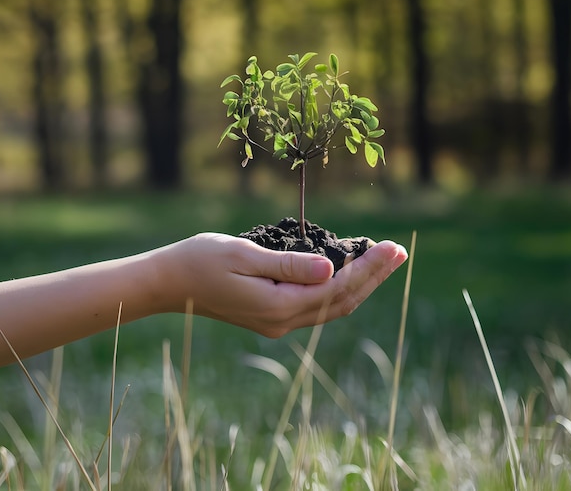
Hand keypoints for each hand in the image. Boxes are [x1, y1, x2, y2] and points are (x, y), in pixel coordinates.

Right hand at [155, 233, 407, 337]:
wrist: (170, 284)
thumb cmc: (201, 260)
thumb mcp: (244, 255)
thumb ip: (288, 264)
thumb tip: (332, 269)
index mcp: (278, 305)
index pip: (337, 288)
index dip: (368, 268)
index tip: (392, 247)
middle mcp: (283, 320)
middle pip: (341, 301)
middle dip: (374, 277)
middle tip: (400, 252)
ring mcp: (277, 322)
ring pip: (331, 306)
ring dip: (360, 284)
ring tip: (383, 260)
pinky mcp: (271, 317)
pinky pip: (316, 305)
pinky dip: (339, 289)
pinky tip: (348, 272)